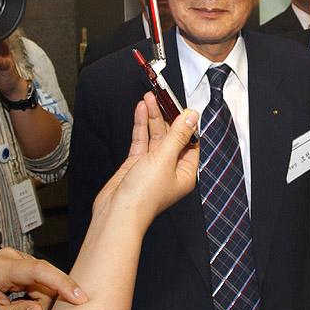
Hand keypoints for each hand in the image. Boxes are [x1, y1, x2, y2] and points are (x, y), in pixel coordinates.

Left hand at [0, 247, 87, 309]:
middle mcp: (10, 258)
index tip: (78, 296)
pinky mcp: (20, 262)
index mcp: (0, 268)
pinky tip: (21, 300)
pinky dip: (34, 294)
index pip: (38, 270)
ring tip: (18, 307)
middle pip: (44, 280)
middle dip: (41, 301)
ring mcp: (15, 258)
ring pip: (44, 282)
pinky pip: (40, 280)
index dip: (61, 283)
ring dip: (37, 299)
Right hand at [92, 92, 198, 224]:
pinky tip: (141, 111)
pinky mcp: (136, 165)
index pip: (190, 141)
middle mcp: (170, 169)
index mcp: (185, 172)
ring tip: (150, 98)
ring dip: (152, 117)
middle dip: (166, 115)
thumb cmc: (143, 196)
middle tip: (162, 97)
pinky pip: (141, 141)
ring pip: (155, 136)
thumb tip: (192, 117)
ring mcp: (152, 167)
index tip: (181, 106)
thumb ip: (178, 135)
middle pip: (172, 136)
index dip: (186, 123)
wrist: (117, 212)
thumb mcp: (165, 159)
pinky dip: (141, 126)